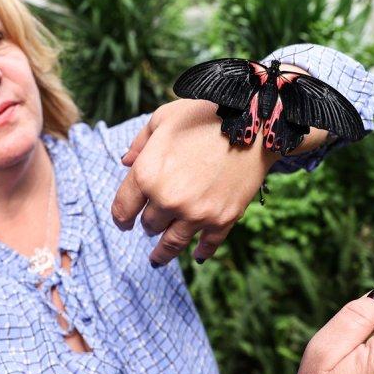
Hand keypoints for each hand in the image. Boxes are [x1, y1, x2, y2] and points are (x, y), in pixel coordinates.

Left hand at [110, 99, 278, 265]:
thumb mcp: (163, 118)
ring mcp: (196, 212)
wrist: (253, 121)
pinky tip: (197, 255)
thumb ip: (140, 142)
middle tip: (153, 223)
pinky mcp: (223, 219)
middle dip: (150, 223)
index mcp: (147, 174)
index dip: (120, 218)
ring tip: (158, 259)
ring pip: (172, 243)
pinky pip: (207, 244)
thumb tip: (126, 162)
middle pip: (149, 225)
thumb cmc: (204, 114)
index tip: (124, 222)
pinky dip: (201, 251)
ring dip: (163, 252)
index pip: (123, 208)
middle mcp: (167, 199)